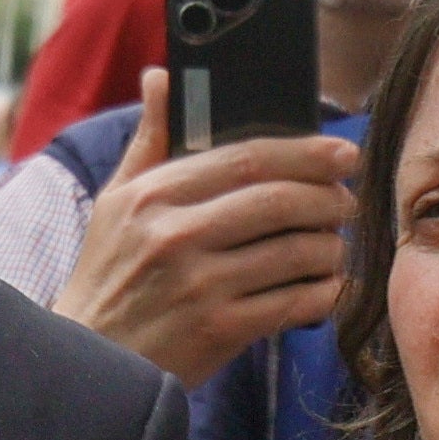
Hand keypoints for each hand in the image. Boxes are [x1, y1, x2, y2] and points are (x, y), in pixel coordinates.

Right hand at [52, 70, 360, 386]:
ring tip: (334, 246)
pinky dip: (322, 293)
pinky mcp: (218, 331)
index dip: (305, 152)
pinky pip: (292, 303)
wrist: (90, 363)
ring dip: (330, 247)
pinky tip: (326, 287)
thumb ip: (149, 139)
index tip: (342, 153)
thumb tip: (161, 76)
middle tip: (347, 201)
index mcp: (152, 195)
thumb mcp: (114, 202)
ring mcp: (198, 285)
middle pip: (278, 200)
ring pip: (294, 252)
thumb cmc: (108, 276)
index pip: (246, 158)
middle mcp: (175, 235)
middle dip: (328, 197)